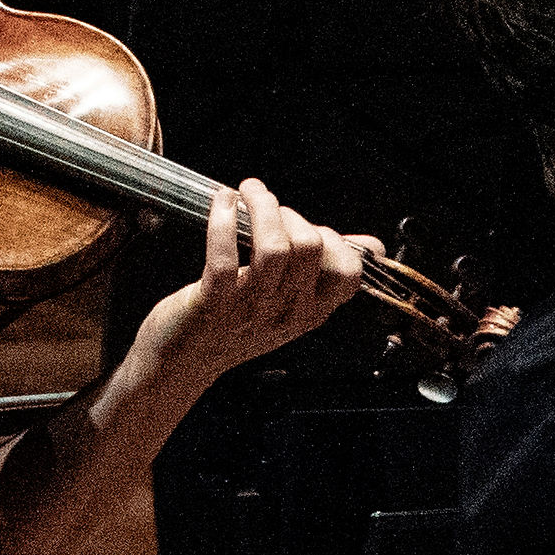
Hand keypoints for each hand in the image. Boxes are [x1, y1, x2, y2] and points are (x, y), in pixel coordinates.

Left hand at [133, 178, 368, 385]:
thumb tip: (373, 247)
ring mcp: (250, 310)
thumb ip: (327, 271)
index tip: (307, 227)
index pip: (348, 273)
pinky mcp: (213, 305)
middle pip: (309, 247)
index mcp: (310, 312)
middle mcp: (286, 313)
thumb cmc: (234, 325)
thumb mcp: (290, 303)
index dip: (334, 240)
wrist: (181, 361)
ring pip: (273, 247)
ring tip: (248, 192)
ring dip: (262, 207)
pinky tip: (222, 201)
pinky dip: (224, 220)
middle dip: (288, 212)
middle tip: (265, 203)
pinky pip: (224, 256)